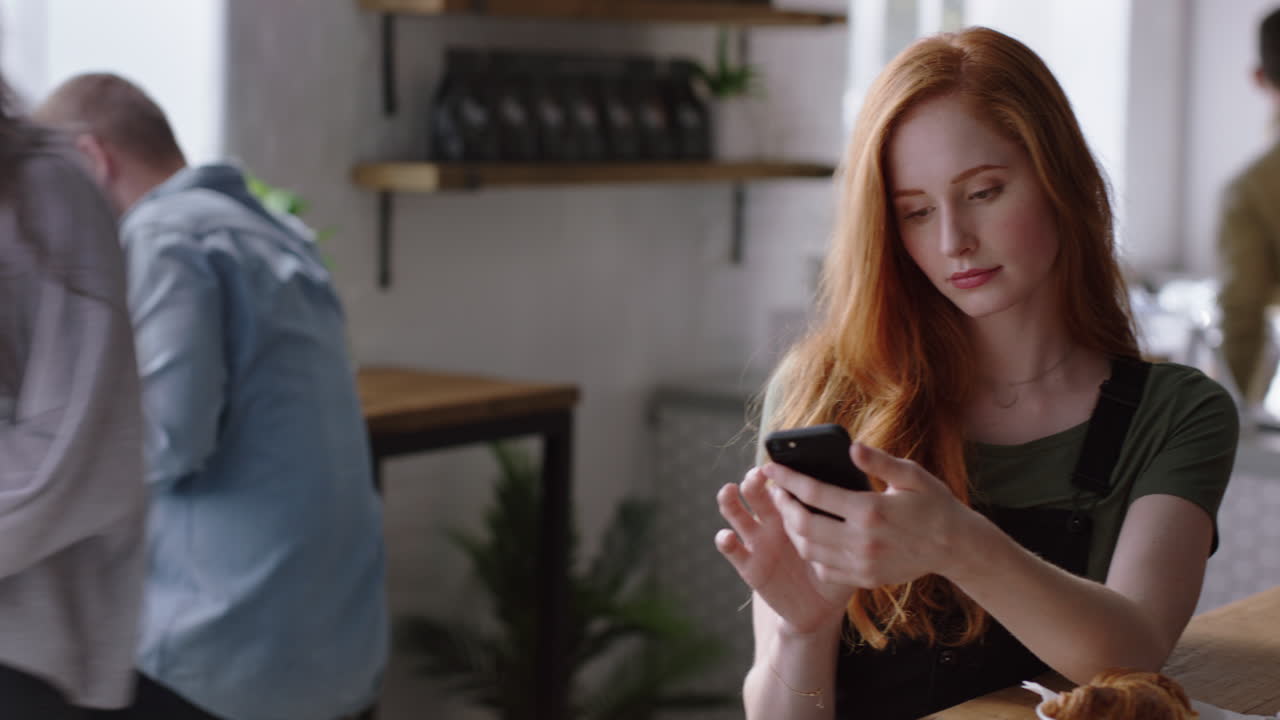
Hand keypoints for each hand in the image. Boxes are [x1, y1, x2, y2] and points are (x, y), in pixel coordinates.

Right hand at [715, 466, 853, 635]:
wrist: (823, 606)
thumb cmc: (840, 566)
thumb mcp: (848, 540)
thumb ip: (847, 517)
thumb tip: (857, 485)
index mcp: (795, 509)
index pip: (783, 484)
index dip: (781, 475)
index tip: (783, 465)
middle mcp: (771, 520)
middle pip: (755, 492)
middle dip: (753, 480)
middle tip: (758, 475)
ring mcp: (757, 541)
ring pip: (735, 513)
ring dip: (729, 501)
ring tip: (730, 491)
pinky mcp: (748, 564)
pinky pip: (732, 549)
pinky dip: (725, 540)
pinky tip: (728, 536)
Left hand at [763, 442, 980, 588]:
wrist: (955, 547)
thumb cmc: (933, 503)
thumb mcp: (911, 475)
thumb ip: (879, 461)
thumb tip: (851, 446)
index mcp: (870, 510)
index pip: (814, 492)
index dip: (787, 478)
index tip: (770, 466)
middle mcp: (862, 540)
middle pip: (804, 524)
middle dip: (783, 505)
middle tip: (777, 490)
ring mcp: (863, 563)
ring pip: (809, 549)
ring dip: (793, 529)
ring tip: (790, 511)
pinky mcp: (865, 578)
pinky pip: (824, 568)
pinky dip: (811, 552)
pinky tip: (811, 535)